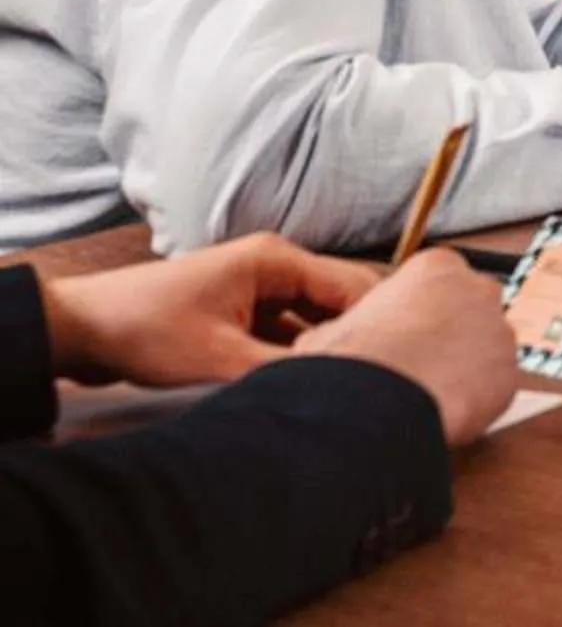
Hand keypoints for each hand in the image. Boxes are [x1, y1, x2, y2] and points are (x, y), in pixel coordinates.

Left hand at [41, 233, 378, 386]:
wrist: (80, 329)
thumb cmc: (145, 329)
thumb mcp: (218, 357)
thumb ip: (282, 370)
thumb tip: (334, 388)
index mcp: (276, 259)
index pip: (353, 284)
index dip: (377, 320)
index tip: (393, 359)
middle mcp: (274, 266)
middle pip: (337, 298)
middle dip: (355, 333)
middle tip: (373, 375)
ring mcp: (257, 288)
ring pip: (312, 317)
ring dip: (323, 346)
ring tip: (342, 383)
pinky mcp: (240, 312)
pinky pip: (286, 330)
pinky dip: (296, 352)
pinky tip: (303, 381)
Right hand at [291, 249, 521, 446]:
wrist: (377, 400)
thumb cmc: (351, 360)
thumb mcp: (331, 329)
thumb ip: (351, 324)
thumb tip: (333, 339)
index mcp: (436, 267)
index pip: (436, 282)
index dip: (416, 313)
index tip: (402, 335)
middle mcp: (478, 290)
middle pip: (470, 309)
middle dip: (450, 333)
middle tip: (421, 364)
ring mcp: (500, 331)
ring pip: (485, 348)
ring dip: (465, 366)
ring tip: (429, 392)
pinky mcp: (509, 373)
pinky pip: (494, 386)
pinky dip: (475, 399)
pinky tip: (446, 411)